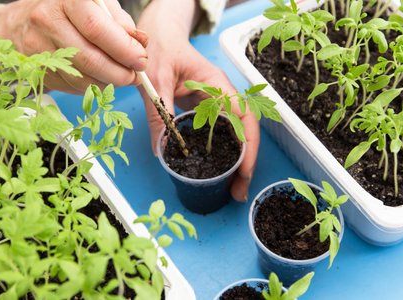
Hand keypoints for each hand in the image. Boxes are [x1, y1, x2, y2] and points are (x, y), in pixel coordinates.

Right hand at [0, 0, 147, 93]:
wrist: (20, 22)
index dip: (124, 49)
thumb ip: (121, 23)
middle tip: (135, 76)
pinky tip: (98, 77)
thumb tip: (141, 43)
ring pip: (82, 77)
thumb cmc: (67, 10)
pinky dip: (92, 87)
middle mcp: (47, 21)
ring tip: (120, 76)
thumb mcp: (97, 5)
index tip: (141, 60)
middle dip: (120, 73)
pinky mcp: (36, 70)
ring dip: (108, 83)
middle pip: (90, 58)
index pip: (98, 29)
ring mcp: (38, 47)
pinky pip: (72, 86)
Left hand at [137, 0, 258, 201]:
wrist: (156, 36)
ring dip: (234, 163)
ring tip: (231, 189)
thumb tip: (161, 150)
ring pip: (232, 136)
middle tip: (238, 193)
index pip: (243, 118)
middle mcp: (221, 96)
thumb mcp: (155, 80)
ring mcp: (214, 105)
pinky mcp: (203, 111)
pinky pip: (215, 135)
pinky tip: (215, 172)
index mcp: (217, 85)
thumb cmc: (160, 49)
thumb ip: (158, 113)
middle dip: (245, 163)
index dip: (248, 146)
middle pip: (243, 132)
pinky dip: (219, 155)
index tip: (244, 171)